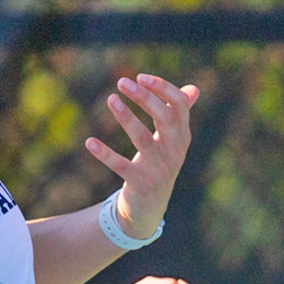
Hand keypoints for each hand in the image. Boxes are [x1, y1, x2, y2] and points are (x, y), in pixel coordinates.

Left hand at [84, 74, 200, 239]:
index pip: (179, 105)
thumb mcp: (172, 141)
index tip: (140, 77)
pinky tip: (89, 141)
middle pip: (165, 118)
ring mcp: (158, 168)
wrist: (151, 206)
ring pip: (142, 139)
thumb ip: (180, 114)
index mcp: (182, 136)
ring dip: (126, 118)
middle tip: (122, 82)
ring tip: (111, 99)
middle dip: (145, 97)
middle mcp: (174, 151)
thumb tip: (194, 89)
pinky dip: (105, 154)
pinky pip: (121, 166)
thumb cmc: (160, 164)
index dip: (162, 88)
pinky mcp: (140, 183)